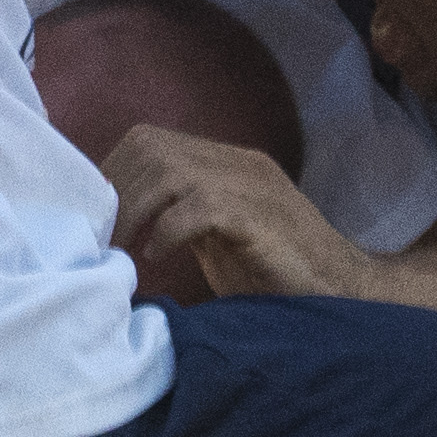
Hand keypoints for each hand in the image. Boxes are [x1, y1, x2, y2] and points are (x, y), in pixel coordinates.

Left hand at [106, 125, 383, 303]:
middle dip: (114, 192)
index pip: (148, 140)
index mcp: (226, 162)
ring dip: (134, 209)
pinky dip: (169, 229)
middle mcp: (239, 162)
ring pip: (170, 169)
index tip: (90, 218)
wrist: (346, 296)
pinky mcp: (262, 217)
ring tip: (121, 248)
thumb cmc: (276, 276)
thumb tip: (112, 227)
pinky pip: (201, 205)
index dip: (110, 174)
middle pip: (151, 147)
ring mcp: (254, 185)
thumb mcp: (217, 238)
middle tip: (98, 238)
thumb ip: (177, 218)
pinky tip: (158, 256)